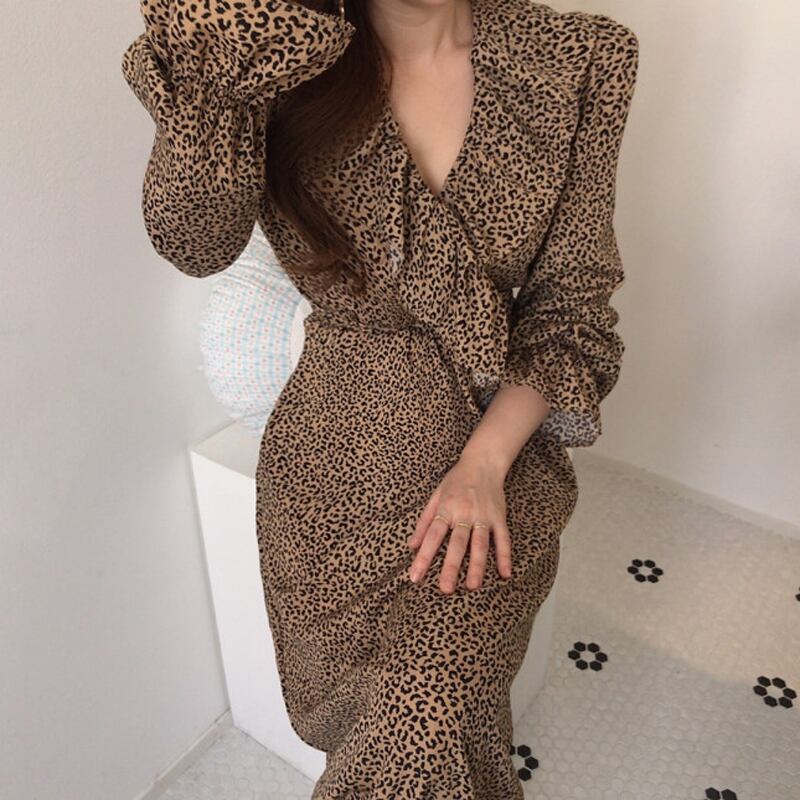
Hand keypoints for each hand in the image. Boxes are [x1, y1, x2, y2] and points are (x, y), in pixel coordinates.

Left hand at [408, 455, 511, 593]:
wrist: (483, 462)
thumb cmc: (456, 480)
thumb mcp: (435, 496)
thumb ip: (423, 521)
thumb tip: (411, 545)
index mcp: (446, 508)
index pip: (432, 536)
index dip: (424, 557)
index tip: (415, 576)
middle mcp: (465, 513)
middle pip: (457, 543)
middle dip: (451, 566)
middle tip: (445, 589)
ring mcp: (484, 516)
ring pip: (480, 544)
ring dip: (477, 565)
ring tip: (472, 586)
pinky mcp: (500, 517)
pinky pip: (503, 539)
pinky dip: (505, 556)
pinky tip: (505, 574)